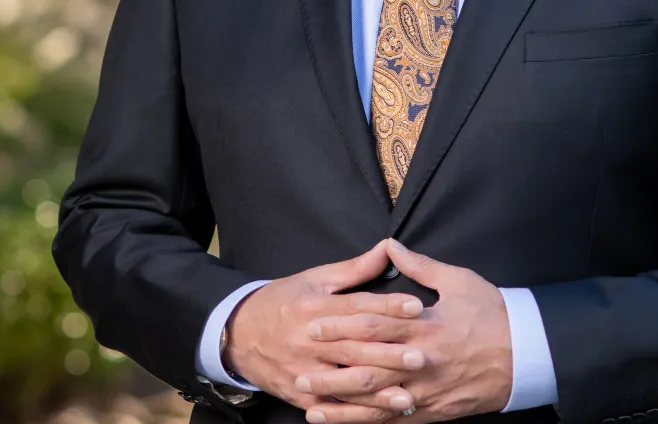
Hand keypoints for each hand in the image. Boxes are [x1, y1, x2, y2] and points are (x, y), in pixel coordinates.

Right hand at [223, 240, 430, 422]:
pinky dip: (354, 413)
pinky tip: (377, 415)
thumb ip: (353, 269)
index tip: (416, 307)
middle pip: (354, 348)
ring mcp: (304, 370)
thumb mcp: (312, 280)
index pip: (355, 306)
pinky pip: (330, 407)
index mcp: (313, 307)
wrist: (236, 334)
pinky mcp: (300, 395)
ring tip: (407, 395)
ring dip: (377, 391)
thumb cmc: (280, 302)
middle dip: (389, 354)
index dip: (387, 306)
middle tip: (421, 356)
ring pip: (345, 383)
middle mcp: (309, 340)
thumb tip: (387, 249)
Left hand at [297, 241, 513, 422]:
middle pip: (367, 365)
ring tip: (309, 399)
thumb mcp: (460, 281)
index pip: (374, 325)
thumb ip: (420, 267)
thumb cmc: (494, 314)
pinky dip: (365, 422)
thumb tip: (390, 246)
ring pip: (376, 399)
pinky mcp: (433, 411)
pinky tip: (341, 421)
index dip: (340, 325)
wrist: (528, 355)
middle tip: (299, 366)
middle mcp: (422, 361)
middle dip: (331, 367)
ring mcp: (427, 390)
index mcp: (425, 326)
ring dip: (340, 400)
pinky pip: (394, 420)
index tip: (313, 324)